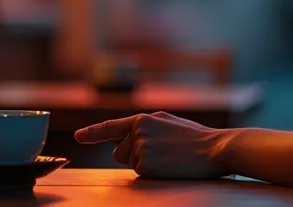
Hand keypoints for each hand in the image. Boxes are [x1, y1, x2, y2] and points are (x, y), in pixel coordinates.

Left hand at [74, 111, 230, 178]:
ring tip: (168, 157)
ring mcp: (140, 148)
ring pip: (129, 163)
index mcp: (143, 118)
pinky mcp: (145, 164)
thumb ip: (146, 127)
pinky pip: (139, 173)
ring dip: (144, 164)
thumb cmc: (196, 138)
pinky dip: (152, 173)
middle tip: (162, 153)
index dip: (92, 132)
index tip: (78, 136)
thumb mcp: (168, 123)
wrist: (214, 148)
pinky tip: (168, 165)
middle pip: (119, 151)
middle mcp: (137, 131)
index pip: (111, 127)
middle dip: (133, 155)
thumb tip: (128, 138)